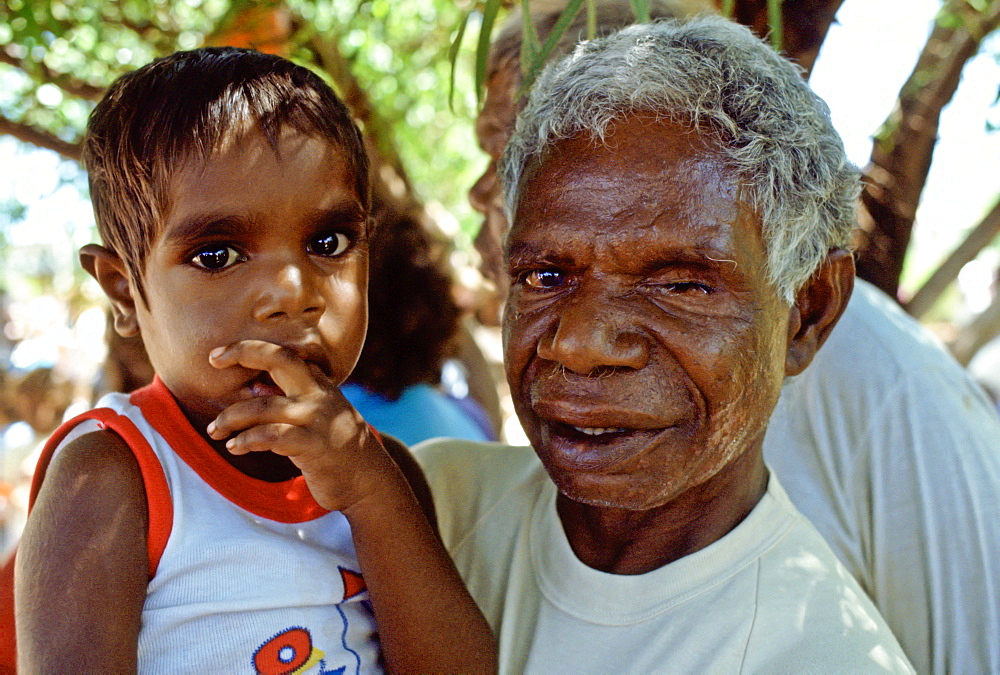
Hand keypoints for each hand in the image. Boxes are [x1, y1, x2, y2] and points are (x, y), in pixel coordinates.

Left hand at [206, 339, 399, 511]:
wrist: (369, 482)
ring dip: (230, 418)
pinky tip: (236, 448)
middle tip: (213, 361)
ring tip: (215, 431)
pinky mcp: (313, 445)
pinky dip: (246, 441)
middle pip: (278, 360)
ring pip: (262, 407)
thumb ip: (295, 400)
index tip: (219, 355)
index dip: (250, 348)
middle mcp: (319, 394)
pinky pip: (270, 437)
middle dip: (243, 354)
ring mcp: (317, 418)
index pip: (283, 354)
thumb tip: (255, 390)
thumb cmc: (338, 450)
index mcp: (319, 384)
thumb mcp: (322, 415)